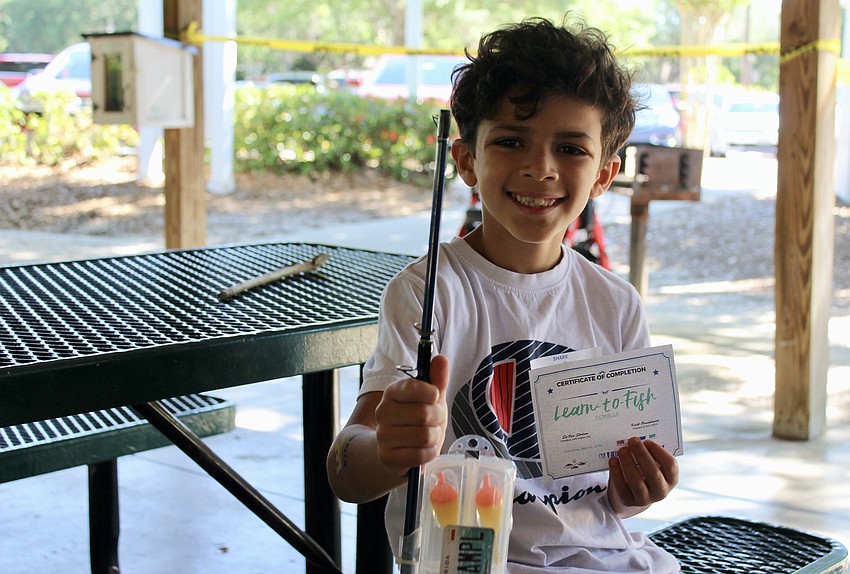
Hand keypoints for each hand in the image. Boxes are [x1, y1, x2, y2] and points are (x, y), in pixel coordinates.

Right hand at [374, 354, 449, 476]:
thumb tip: (441, 358)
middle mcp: (383, 411)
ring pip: (425, 436)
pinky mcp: (387, 456)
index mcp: (392, 392)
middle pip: (424, 414)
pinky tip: (423, 450)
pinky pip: (420, 455)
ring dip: (435, 437)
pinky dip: (429, 453)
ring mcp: (383, 435)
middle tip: (434, 421)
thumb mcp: (430, 398)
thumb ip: (437, 379)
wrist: (399, 448)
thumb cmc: (417, 419)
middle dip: (438, 419)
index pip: (413, 387)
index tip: (434, 396)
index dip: (431, 393)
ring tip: (429, 435)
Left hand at [607, 437, 678, 515]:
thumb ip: (650, 453)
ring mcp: (645, 499)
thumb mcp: (653, 463)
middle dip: (642, 455)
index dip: (659, 452)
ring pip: (637, 482)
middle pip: (653, 473)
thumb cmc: (645, 470)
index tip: (647, 441)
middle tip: (632, 440)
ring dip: (628, 464)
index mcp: (671, 479)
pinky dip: (616, 473)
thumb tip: (638, 439)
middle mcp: (661, 491)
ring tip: (622, 450)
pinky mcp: (629, 501)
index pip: (670, 466)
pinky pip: (622, 488)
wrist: (634, 491)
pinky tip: (613, 460)